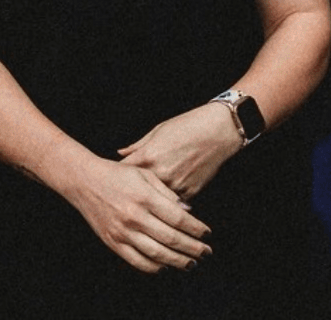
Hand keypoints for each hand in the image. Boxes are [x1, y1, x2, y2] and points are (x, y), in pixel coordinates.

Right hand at [56, 153, 211, 273]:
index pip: (178, 218)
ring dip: (177, 261)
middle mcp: (134, 216)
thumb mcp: (144, 174)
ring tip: (191, 263)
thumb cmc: (116, 174)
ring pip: (157, 253)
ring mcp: (123, 231)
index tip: (207, 234)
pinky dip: (154, 267)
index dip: (196, 228)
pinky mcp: (113, 242)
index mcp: (144, 197)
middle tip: (206, 252)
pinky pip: (137, 261)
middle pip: (171, 238)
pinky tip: (165, 265)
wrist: (84, 181)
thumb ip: (166, 192)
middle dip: (193, 248)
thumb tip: (188, 210)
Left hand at [117, 103, 241, 199]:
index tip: (113, 181)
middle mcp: (160, 173)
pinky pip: (173, 203)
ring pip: (156, 201)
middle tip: (126, 196)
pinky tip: (165, 201)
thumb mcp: (158, 131)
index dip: (117, 177)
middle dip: (131, 193)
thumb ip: (138, 146)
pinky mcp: (190, 193)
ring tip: (144, 202)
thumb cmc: (187, 126)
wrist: (218, 131)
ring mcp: (176, 185)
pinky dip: (168, 202)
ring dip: (150, 201)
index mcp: (148, 155)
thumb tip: (121, 153)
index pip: (123, 172)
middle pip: (137, 191)